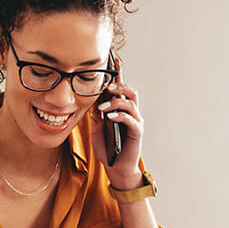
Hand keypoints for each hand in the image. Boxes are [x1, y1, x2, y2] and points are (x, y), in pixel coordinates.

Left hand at [88, 55, 144, 188]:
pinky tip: (110, 117)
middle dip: (119, 86)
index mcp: (121, 110)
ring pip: (131, 103)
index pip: (120, 88)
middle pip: (130, 91)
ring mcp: (135, 122)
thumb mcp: (97, 128)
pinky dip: (120, 115)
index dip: (118, 74)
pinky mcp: (137, 133)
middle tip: (106, 88)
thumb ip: (96, 114)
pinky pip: (131, 120)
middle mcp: (131, 113)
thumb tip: (91, 99)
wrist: (116, 168)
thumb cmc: (107, 149)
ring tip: (103, 108)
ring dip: (116, 102)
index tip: (113, 59)